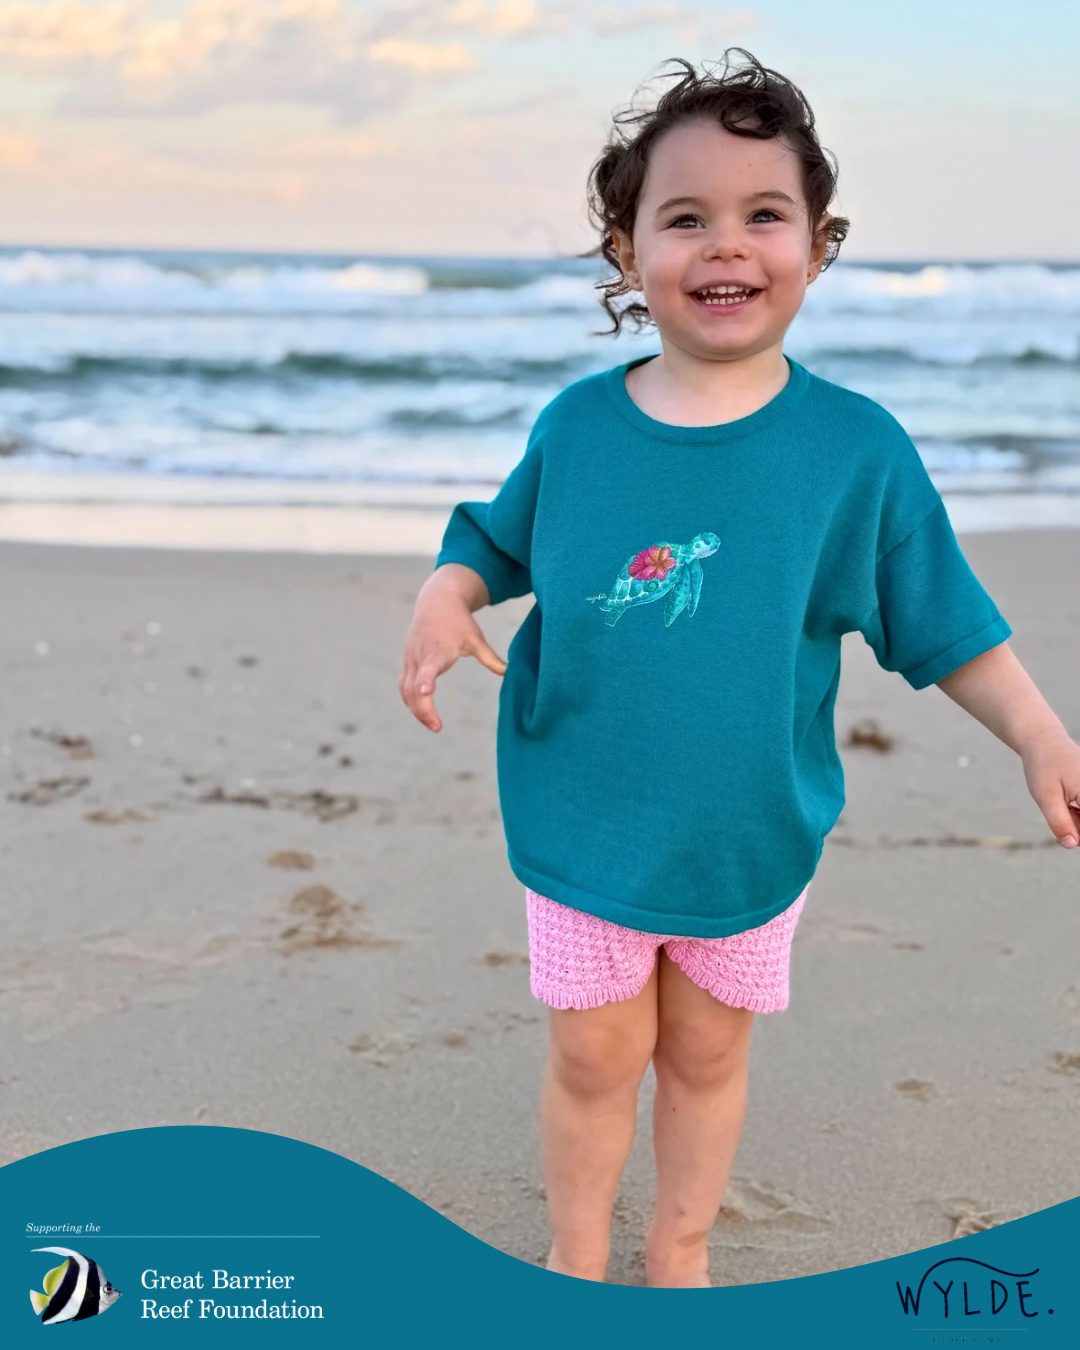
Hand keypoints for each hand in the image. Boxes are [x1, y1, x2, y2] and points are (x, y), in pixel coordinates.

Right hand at [399, 586, 506, 732]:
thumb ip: (490, 658)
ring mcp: (411, 659)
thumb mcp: (476, 638)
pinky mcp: (407, 661)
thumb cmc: (459, 621)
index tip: (427, 692)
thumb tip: (508, 672)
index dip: (426, 681)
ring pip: (406, 690)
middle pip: (415, 688)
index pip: (429, 668)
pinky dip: (410, 700)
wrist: (436, 600)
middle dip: (424, 711)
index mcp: (439, 650)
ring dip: (416, 710)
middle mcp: (421, 656)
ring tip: (433, 724)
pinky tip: (421, 712)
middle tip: (438, 727)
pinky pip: (404, 686)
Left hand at [1021, 729, 1079, 847]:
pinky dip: (1079, 813)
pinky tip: (1068, 802)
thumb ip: (1060, 822)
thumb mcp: (1046, 797)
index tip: (1066, 822)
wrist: (1045, 741)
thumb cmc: (1044, 767)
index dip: (1079, 835)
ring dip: (1078, 821)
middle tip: (1063, 811)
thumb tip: (1072, 845)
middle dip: (1079, 828)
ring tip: (1064, 803)